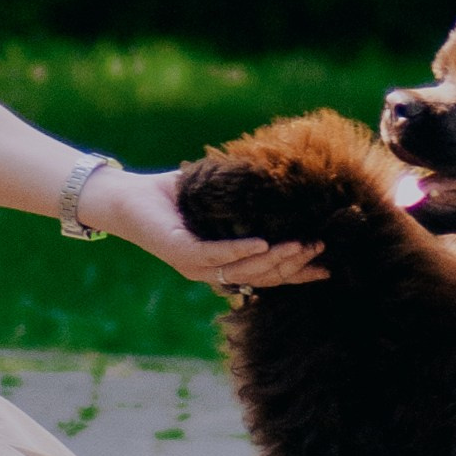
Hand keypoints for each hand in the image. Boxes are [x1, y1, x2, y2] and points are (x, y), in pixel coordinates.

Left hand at [83, 166, 326, 296]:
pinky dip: (241, 250)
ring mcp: (196, 266)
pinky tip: (264, 242)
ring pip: (245, 270)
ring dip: (277, 259)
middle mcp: (212, 272)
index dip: (299, 273)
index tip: (330, 267)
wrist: (125, 198)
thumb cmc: (172, 195)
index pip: (268, 274)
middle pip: (263, 276)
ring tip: (304, 245)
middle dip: (297, 265)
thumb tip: (284, 179)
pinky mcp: (180, 253)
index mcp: (223, 263)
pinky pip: (217, 256)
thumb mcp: (217, 197)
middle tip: (324, 249)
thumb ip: (246, 197)